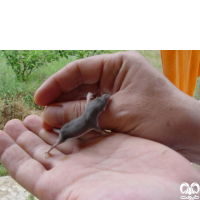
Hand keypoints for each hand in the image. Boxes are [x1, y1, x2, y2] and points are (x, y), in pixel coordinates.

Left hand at [1, 115, 198, 199]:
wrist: (173, 192)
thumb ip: (68, 199)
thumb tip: (41, 196)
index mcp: (66, 187)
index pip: (28, 170)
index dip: (11, 155)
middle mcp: (76, 170)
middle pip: (42, 151)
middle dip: (24, 137)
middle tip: (10, 122)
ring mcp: (93, 155)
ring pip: (61, 138)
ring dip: (44, 127)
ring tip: (29, 116)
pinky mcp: (108, 143)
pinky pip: (83, 129)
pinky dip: (70, 121)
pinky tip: (62, 115)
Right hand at [34, 51, 199, 163]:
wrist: (187, 134)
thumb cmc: (162, 116)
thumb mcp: (119, 112)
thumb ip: (83, 112)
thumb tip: (50, 114)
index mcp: (118, 64)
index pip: (79, 69)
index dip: (56, 83)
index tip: (40, 98)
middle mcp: (114, 75)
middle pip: (79, 85)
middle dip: (60, 100)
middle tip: (43, 115)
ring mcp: (115, 92)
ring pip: (84, 99)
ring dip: (68, 111)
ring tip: (51, 123)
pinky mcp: (116, 108)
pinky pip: (92, 111)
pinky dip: (80, 119)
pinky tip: (68, 127)